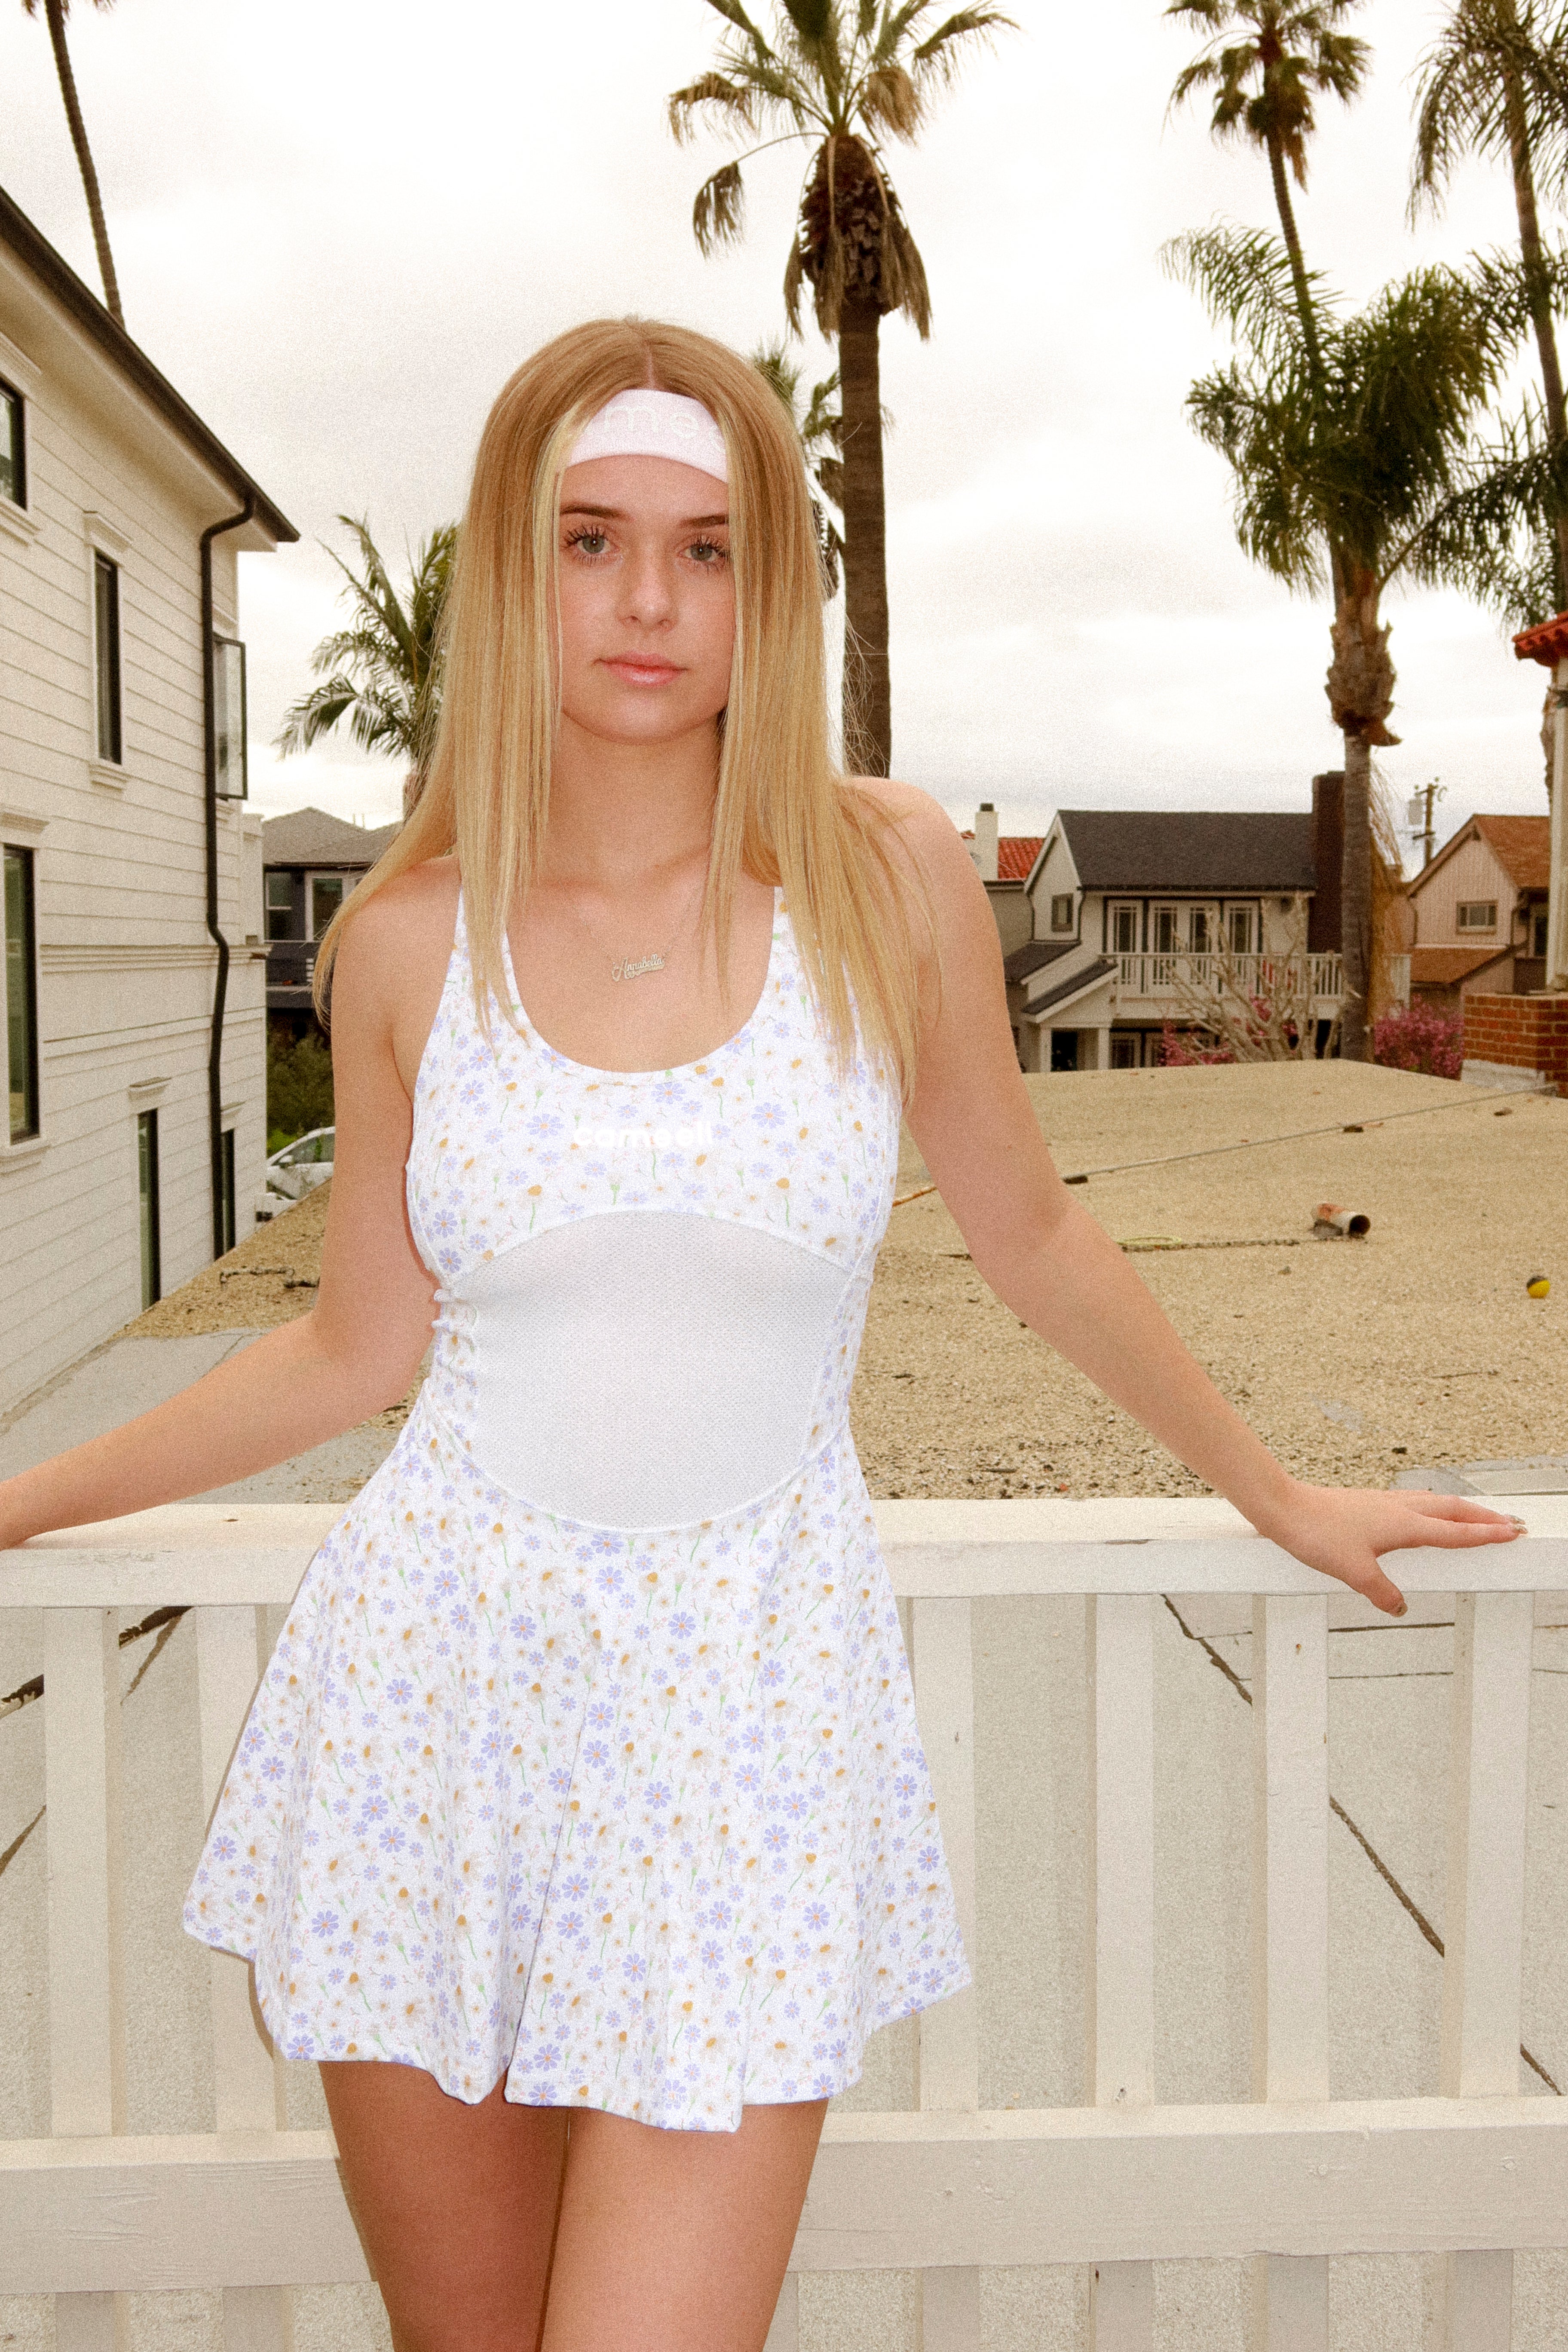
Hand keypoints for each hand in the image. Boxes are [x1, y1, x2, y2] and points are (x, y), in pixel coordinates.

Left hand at [1251, 1481, 1525, 1617]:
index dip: (1484, 1534)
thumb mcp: (1354, 1573)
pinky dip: (1431, 1507)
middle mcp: (1398, 1508)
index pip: (1454, 1532)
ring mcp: (1382, 1503)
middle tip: (1507, 1522)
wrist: (1283, 1508)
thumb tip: (1400, 1607)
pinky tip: (1422, 1511)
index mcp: (1403, 1524)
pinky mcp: (1367, 1504)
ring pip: (1432, 1502)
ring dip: (1458, 1509)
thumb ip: (1382, 1592)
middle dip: (1481, 1516)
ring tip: (1474, 1515)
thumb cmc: (1317, 1534)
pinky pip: (1411, 1502)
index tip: (1511, 1533)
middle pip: (1451, 1509)